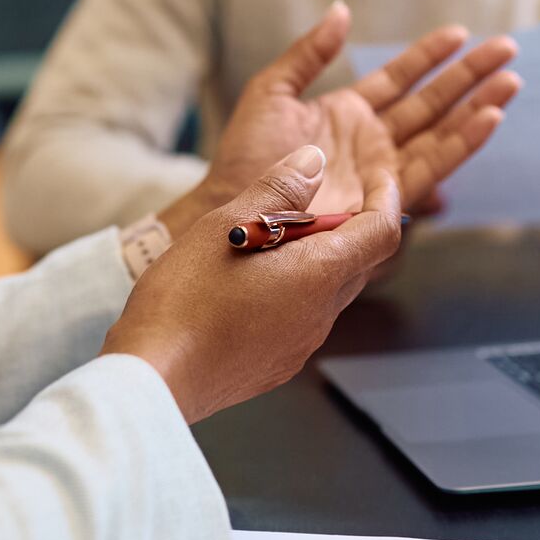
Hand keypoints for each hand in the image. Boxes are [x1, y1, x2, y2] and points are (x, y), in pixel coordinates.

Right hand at [101, 114, 406, 423]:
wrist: (154, 378)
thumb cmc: (186, 302)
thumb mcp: (228, 225)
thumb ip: (279, 189)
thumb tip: (314, 161)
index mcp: (319, 276)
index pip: (382, 231)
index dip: (385, 197)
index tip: (376, 176)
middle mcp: (320, 315)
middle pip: (355, 260)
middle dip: (341, 225)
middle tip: (302, 201)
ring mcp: (300, 344)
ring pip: (325, 289)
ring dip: (310, 258)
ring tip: (262, 239)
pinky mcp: (276, 363)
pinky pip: (300, 317)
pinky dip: (290, 289)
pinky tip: (245, 281)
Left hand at [162, 1, 517, 239]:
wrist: (239, 212)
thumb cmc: (245, 159)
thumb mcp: (272, 92)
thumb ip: (309, 53)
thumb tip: (342, 10)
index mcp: (348, 113)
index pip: (399, 78)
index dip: (429, 55)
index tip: (460, 32)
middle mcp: (373, 140)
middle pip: (432, 102)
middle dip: (469, 76)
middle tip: (507, 49)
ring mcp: (383, 169)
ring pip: (442, 132)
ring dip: (478, 107)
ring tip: (511, 82)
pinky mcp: (387, 196)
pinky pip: (433, 165)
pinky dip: (463, 143)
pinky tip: (488, 120)